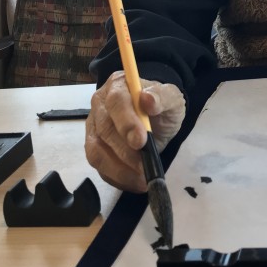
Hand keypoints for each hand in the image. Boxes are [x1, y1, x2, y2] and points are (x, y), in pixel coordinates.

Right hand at [85, 71, 185, 191]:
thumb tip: (148, 99)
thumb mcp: (172, 99)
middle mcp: (100, 105)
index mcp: (118, 86)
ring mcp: (94, 127)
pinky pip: (98, 167)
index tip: (140, 140)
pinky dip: (116, 177)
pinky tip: (134, 181)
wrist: (157, 118)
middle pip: (104, 129)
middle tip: (144, 165)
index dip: (126, 121)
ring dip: (119, 168)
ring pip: (96, 151)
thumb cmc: (162, 106)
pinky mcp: (94, 148)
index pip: (116, 101)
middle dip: (125, 151)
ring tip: (142, 177)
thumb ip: (163, 97)